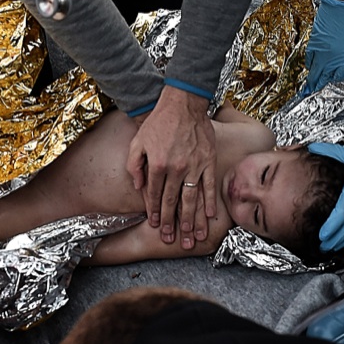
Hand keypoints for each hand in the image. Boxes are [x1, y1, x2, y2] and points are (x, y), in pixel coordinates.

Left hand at [126, 87, 215, 248]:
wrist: (183, 104)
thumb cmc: (159, 122)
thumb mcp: (137, 142)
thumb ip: (135, 165)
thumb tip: (138, 186)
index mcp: (157, 165)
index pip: (154, 195)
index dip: (153, 212)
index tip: (154, 225)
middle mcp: (176, 169)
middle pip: (172, 202)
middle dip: (170, 224)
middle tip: (170, 240)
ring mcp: (194, 166)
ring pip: (191, 200)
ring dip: (190, 221)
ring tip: (192, 238)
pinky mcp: (208, 161)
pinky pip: (208, 186)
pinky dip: (209, 203)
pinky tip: (209, 217)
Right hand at [304, 0, 343, 92]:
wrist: (340, 2)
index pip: (340, 76)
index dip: (337, 84)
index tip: (335, 92)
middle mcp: (331, 56)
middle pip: (324, 75)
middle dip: (319, 87)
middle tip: (313, 96)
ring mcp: (321, 49)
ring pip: (315, 68)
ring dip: (311, 79)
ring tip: (307, 89)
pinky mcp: (315, 40)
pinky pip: (309, 55)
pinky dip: (308, 63)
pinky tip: (309, 67)